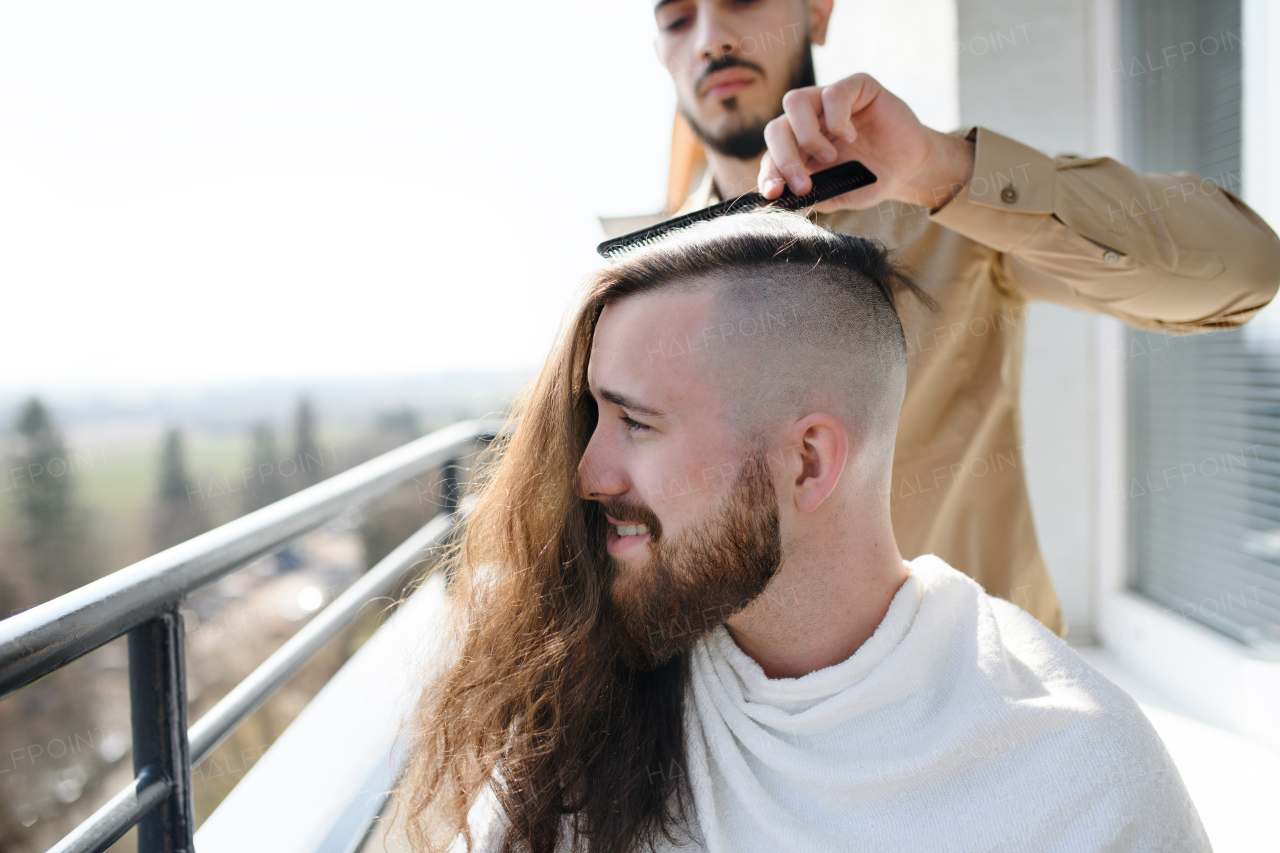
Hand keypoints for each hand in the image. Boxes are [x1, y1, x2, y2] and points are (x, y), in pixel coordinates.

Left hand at [757, 73, 974, 212]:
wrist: (910, 168)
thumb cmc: (871, 180)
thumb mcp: (839, 194)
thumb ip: (812, 195)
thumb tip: (784, 202)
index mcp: (799, 148)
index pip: (771, 156)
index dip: (769, 173)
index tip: (775, 193)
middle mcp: (809, 121)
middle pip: (776, 128)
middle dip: (784, 159)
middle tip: (803, 185)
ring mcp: (829, 101)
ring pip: (794, 101)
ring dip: (807, 135)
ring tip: (828, 156)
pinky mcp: (855, 86)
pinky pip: (833, 94)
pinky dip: (837, 119)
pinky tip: (851, 136)